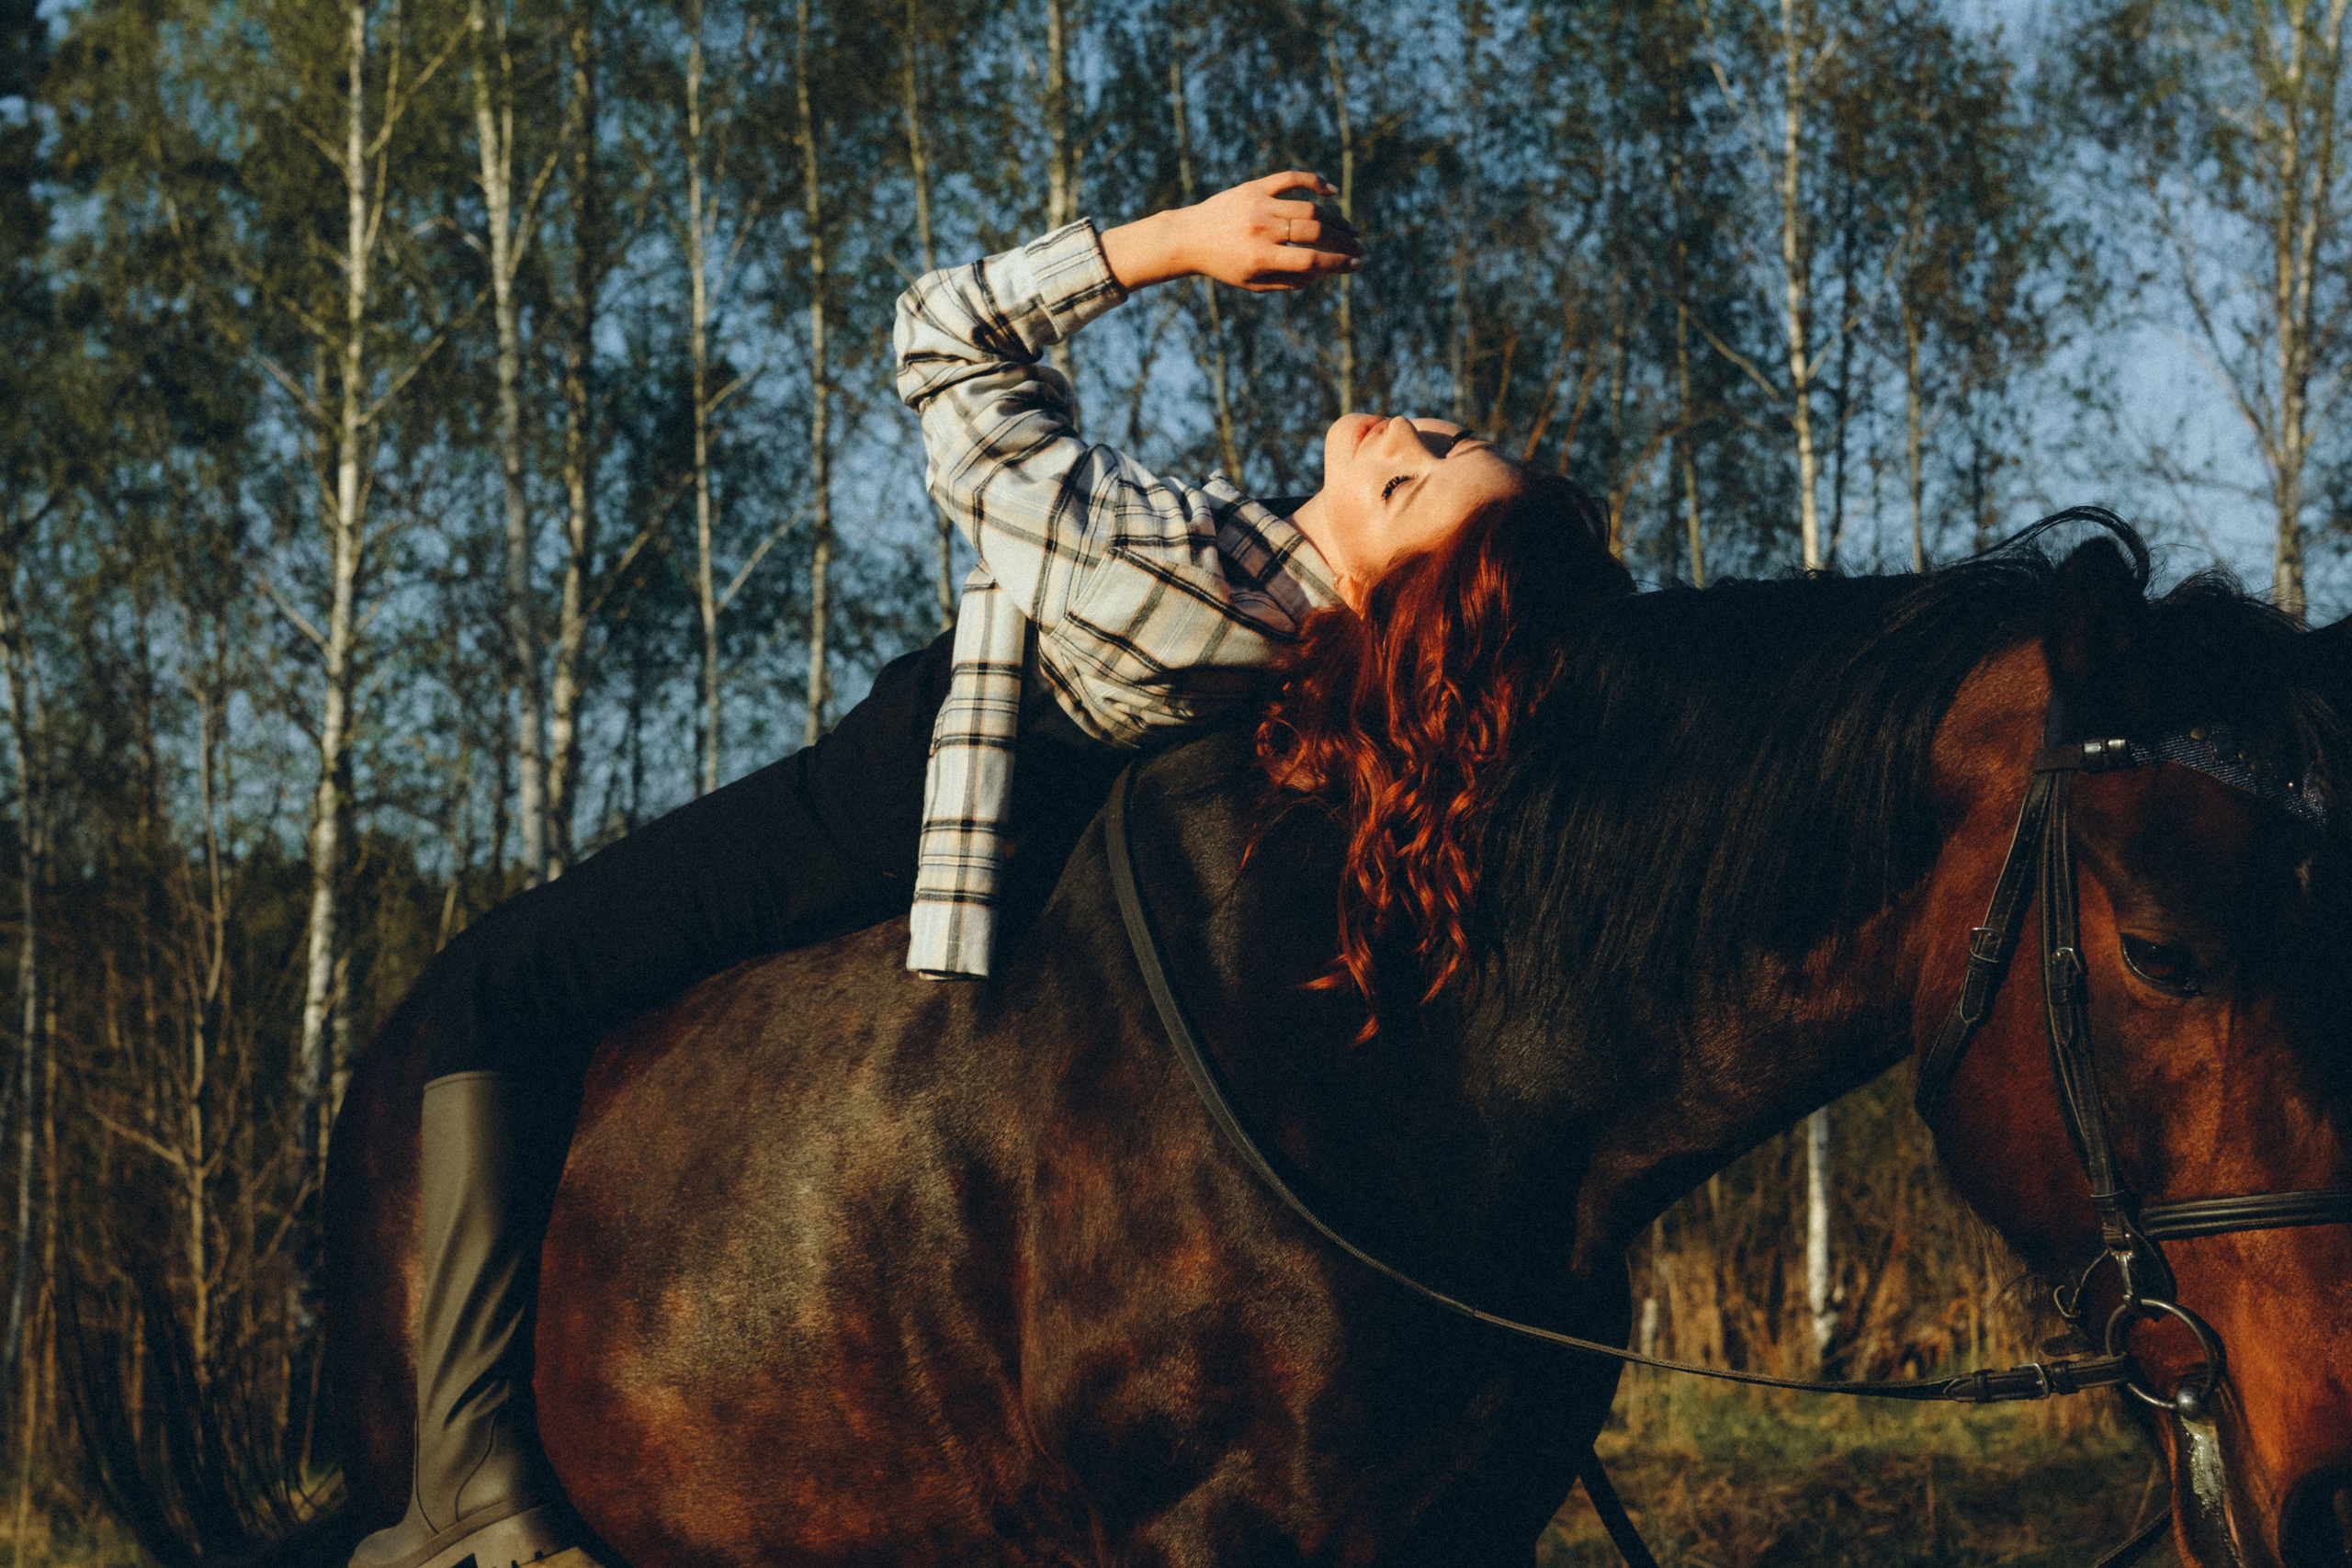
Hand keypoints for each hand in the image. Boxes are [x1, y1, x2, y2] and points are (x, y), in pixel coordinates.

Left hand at [1101, 171, 1364, 294]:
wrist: (1189, 237)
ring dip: (1335, 218)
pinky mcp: (1254, 187)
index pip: (1311, 260)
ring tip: (1349, 229)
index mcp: (1260, 257)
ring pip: (1309, 207)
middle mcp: (1261, 229)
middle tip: (1360, 248)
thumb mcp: (1254, 283)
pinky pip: (1290, 179)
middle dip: (1344, 241)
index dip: (1338, 263)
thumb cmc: (1224, 265)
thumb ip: (1289, 280)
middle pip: (1315, 232)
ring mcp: (1258, 205)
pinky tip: (1331, 191)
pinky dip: (1314, 181)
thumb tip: (1323, 271)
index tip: (1356, 265)